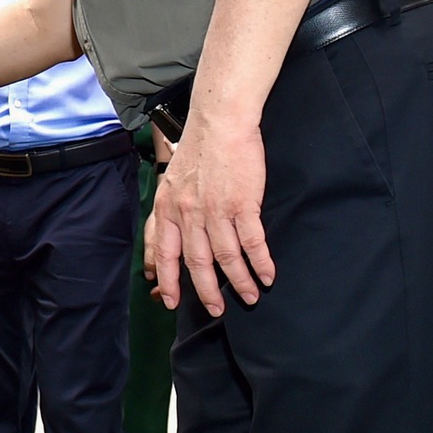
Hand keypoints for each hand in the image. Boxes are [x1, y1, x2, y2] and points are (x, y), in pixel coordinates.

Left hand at [144, 118, 274, 315]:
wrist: (220, 123)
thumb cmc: (198, 150)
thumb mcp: (172, 182)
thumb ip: (171, 210)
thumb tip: (169, 234)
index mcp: (168, 208)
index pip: (164, 253)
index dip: (168, 280)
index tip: (171, 302)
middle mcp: (188, 214)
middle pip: (197, 262)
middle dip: (207, 291)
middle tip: (217, 309)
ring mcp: (216, 211)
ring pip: (227, 257)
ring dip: (240, 281)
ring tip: (250, 296)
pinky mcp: (243, 204)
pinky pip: (252, 242)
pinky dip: (260, 262)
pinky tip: (267, 275)